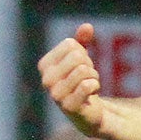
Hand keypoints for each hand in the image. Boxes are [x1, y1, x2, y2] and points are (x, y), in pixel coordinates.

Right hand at [37, 22, 107, 136]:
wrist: (88, 112)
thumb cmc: (81, 83)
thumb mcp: (82, 59)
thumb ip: (82, 41)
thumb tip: (87, 27)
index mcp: (45, 65)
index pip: (70, 45)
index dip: (82, 53)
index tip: (80, 67)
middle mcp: (46, 80)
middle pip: (77, 56)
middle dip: (89, 65)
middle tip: (86, 78)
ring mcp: (56, 95)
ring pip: (83, 70)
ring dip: (93, 76)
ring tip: (89, 86)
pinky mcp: (69, 107)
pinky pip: (87, 85)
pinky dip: (95, 86)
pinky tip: (91, 95)